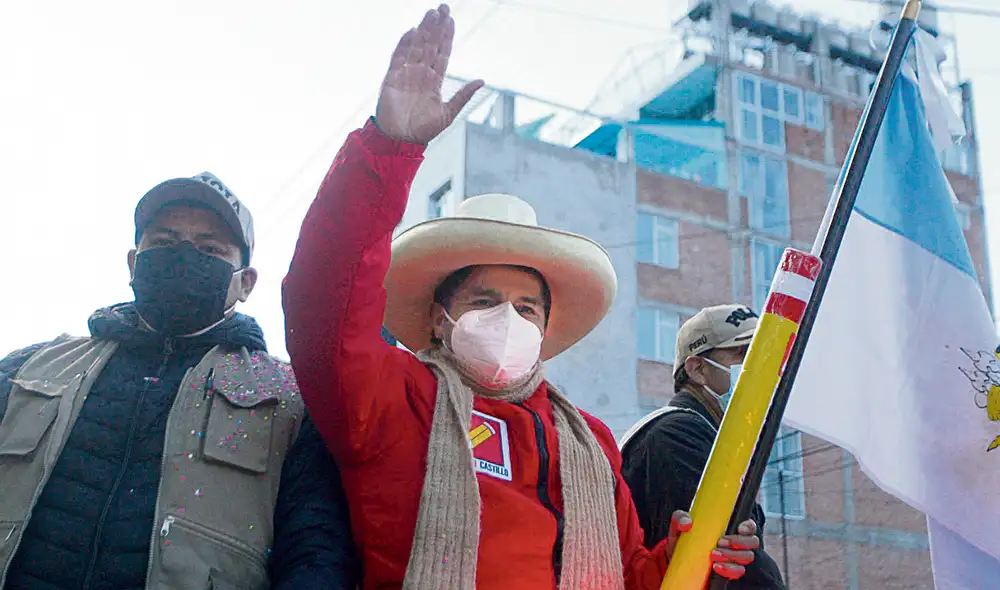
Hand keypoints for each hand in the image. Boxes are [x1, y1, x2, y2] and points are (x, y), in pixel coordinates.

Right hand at [375, 4, 483, 143]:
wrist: (401, 141)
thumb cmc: (423, 131)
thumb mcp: (449, 113)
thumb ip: (463, 95)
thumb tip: (481, 80)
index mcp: (434, 81)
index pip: (442, 53)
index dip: (447, 37)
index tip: (451, 20)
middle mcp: (420, 74)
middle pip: (430, 45)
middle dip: (437, 27)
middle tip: (443, 8)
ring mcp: (406, 75)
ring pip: (416, 47)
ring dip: (424, 30)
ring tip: (432, 14)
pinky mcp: (392, 79)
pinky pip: (399, 58)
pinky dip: (405, 44)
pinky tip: (413, 31)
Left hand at [664, 512, 758, 580]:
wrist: (676, 562)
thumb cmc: (682, 540)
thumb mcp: (678, 526)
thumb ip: (680, 518)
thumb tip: (687, 523)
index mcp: (726, 527)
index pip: (747, 525)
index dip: (748, 526)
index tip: (739, 529)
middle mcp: (734, 543)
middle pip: (752, 541)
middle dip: (739, 541)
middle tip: (720, 542)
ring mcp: (733, 558)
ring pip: (747, 557)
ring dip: (732, 555)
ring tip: (713, 555)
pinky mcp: (728, 572)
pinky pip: (738, 572)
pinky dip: (729, 569)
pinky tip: (716, 567)